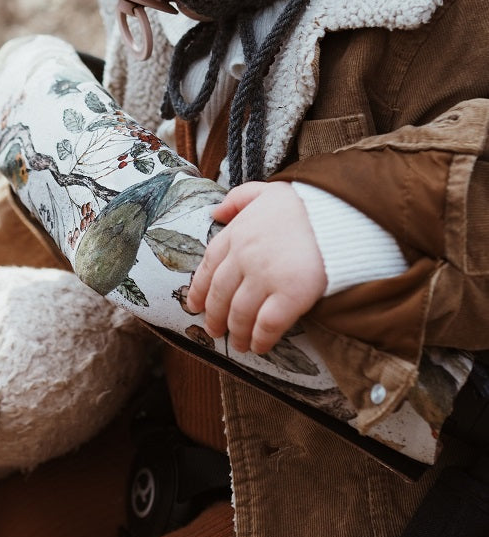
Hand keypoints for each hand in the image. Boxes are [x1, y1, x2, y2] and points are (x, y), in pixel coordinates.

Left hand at [186, 181, 326, 353]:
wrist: (341, 212)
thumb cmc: (307, 203)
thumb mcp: (268, 190)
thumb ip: (239, 199)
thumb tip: (215, 212)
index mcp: (236, 233)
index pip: (208, 266)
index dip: (200, 290)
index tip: (195, 306)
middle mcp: (244, 257)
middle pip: (221, 295)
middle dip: (215, 317)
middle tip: (215, 332)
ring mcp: (265, 277)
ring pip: (241, 314)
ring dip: (238, 333)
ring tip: (238, 345)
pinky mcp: (290, 295)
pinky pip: (267, 325)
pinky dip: (261, 338)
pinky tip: (260, 346)